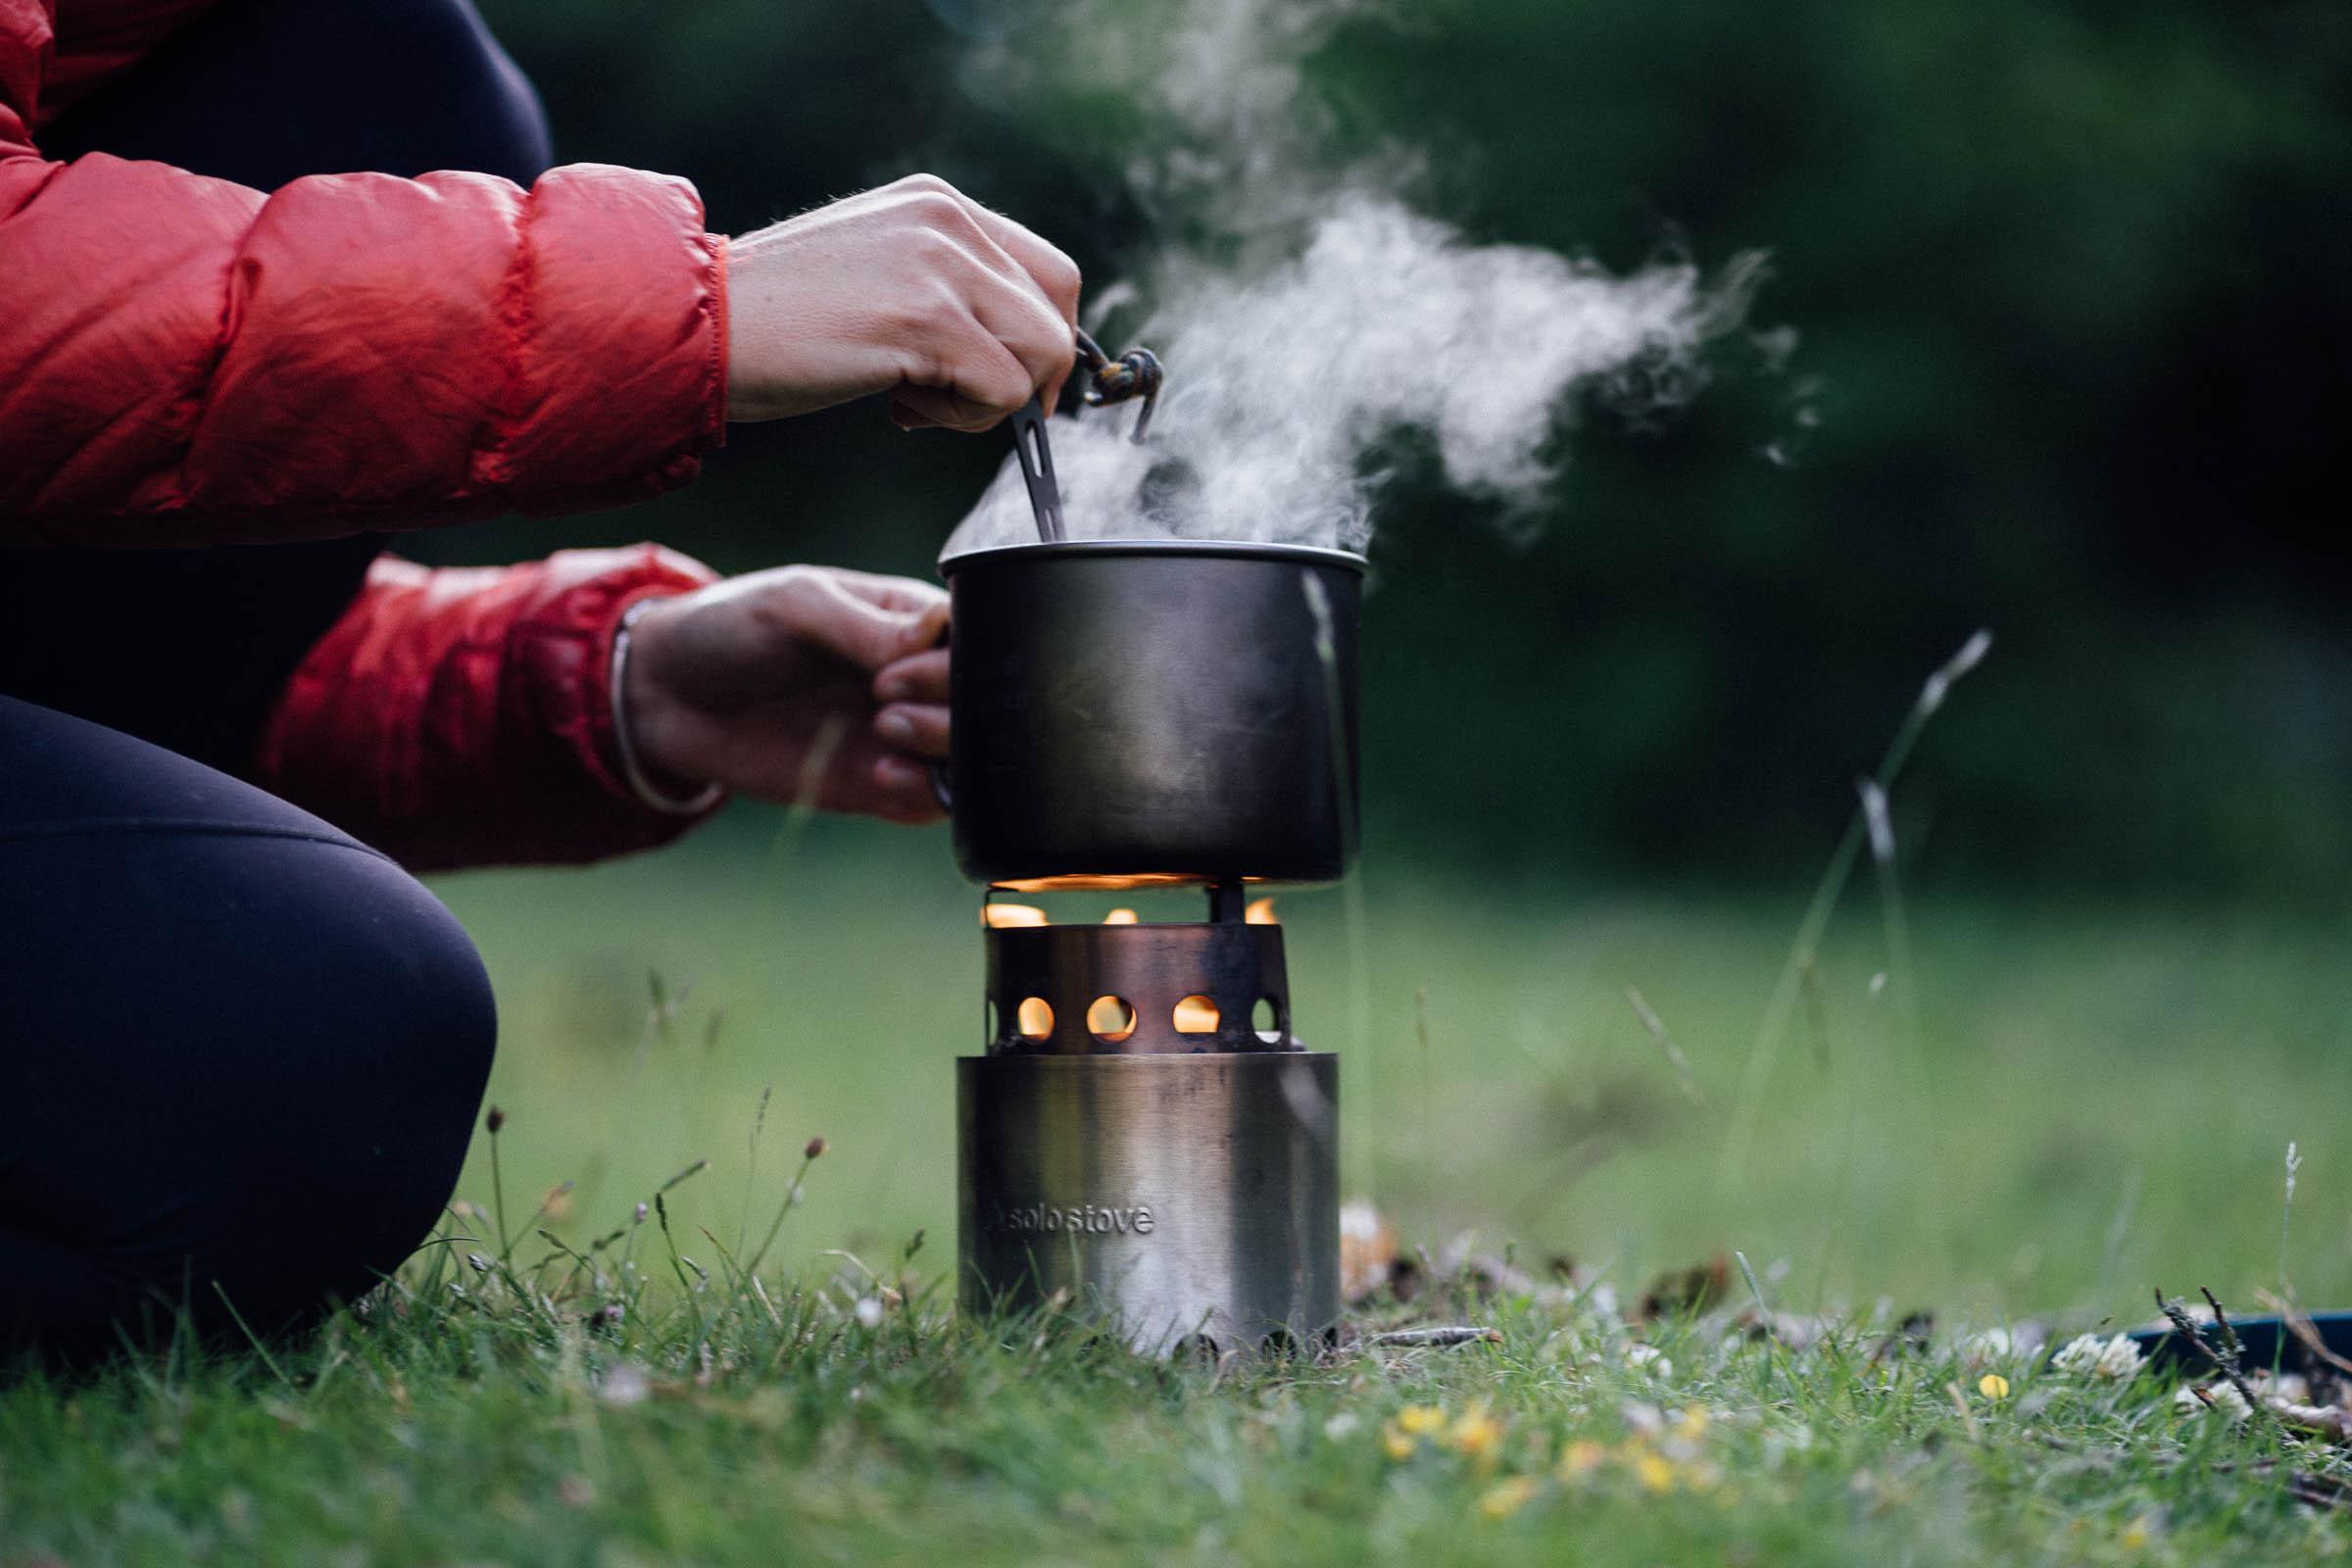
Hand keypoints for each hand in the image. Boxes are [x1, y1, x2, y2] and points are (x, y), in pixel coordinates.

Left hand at [620, 566, 949, 822]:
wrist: (666, 697)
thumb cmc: (731, 629)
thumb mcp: (796, 607)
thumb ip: (869, 627)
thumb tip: (940, 631)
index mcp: (913, 622)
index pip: (978, 641)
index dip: (954, 660)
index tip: (895, 668)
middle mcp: (920, 681)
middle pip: (986, 704)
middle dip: (950, 707)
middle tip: (882, 703)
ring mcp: (902, 736)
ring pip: (970, 759)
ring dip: (942, 752)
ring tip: (883, 736)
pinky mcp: (877, 787)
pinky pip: (929, 804)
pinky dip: (919, 797)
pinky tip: (879, 779)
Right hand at [725, 173, 1080, 431]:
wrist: (697, 326)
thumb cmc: (776, 321)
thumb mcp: (876, 275)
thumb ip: (943, 288)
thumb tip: (1018, 352)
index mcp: (938, 203)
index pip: (1049, 272)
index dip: (1040, 339)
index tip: (1000, 381)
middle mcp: (948, 220)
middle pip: (1058, 313)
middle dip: (1028, 377)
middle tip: (961, 403)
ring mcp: (940, 266)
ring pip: (1044, 354)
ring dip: (990, 401)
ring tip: (914, 400)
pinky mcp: (928, 319)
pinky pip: (1006, 391)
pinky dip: (961, 419)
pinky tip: (897, 406)